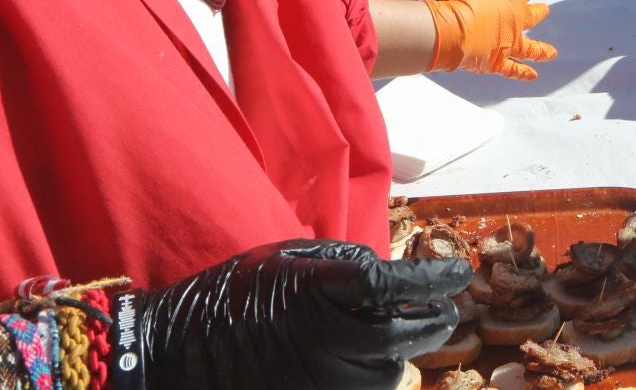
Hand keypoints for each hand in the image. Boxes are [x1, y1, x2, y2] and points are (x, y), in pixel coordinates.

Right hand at [133, 240, 470, 389]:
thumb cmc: (232, 296)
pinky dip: (370, 380)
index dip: (435, 280)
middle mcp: (326, 339)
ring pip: (385, 374)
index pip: (396, 285)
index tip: (461, 272)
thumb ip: (343, 263)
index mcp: (320, 292)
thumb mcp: (288, 258)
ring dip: (398, 355)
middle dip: (432, 323)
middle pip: (401, 337)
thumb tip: (387, 273)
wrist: (174, 353)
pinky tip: (362, 363)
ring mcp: (319, 380)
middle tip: (446, 312)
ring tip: (402, 337)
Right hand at [424, 0, 556, 77]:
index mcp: (510, 1)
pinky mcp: (497, 62)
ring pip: (531, 48)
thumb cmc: (460, 6)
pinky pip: (514, 70)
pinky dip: (523, 73)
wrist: (452, 34)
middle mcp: (514, 23)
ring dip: (542, 50)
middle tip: (546, 10)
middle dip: (540, 12)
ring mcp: (508, 44)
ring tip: (552, 53)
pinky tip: (532, 76)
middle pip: (533, 16)